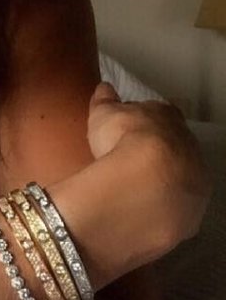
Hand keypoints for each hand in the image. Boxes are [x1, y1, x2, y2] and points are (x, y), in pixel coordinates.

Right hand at [87, 81, 209, 252]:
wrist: (145, 183)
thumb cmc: (122, 139)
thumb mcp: (103, 114)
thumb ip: (105, 100)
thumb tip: (105, 87)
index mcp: (168, 116)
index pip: (159, 113)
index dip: (144, 122)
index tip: (129, 130)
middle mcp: (189, 144)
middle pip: (173, 145)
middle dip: (156, 152)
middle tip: (132, 162)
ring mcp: (195, 179)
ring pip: (179, 176)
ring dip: (162, 181)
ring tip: (136, 191)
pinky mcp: (193, 211)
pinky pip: (175, 206)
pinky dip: (162, 207)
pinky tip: (144, 212)